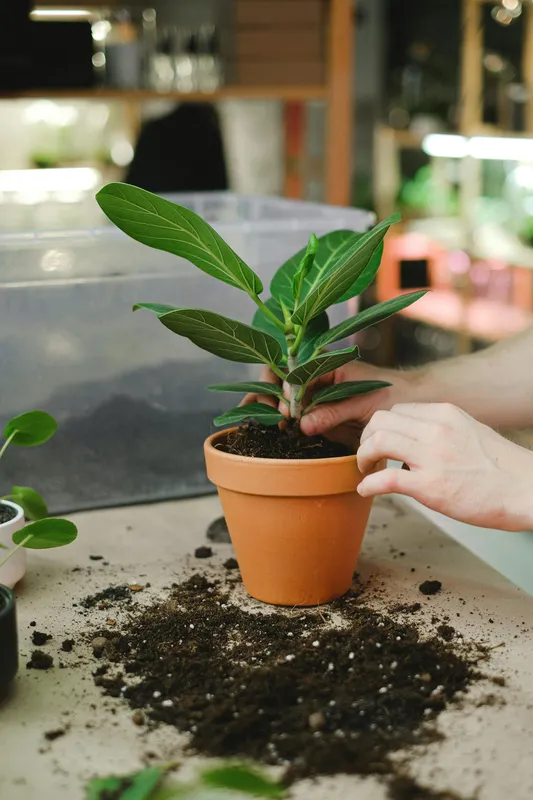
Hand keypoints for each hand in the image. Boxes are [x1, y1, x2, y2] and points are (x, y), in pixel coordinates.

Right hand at [242, 361, 414, 449]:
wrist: (408, 403)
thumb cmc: (392, 394)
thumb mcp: (364, 403)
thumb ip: (333, 411)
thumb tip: (302, 424)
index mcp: (326, 363)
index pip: (293, 368)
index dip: (285, 388)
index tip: (288, 409)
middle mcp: (315, 375)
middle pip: (278, 377)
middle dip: (267, 392)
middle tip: (272, 415)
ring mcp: (313, 393)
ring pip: (280, 395)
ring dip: (268, 407)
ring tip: (267, 422)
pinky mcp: (316, 412)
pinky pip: (292, 413)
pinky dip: (279, 419)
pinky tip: (272, 429)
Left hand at [356, 402, 532, 530]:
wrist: (524, 490)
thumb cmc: (499, 467)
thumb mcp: (468, 431)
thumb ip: (439, 431)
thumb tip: (413, 441)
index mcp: (445, 413)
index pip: (397, 410)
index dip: (382, 427)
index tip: (379, 442)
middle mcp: (436, 429)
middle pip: (380, 420)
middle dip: (366, 438)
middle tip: (368, 455)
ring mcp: (432, 456)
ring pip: (377, 442)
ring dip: (362, 456)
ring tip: (366, 469)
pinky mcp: (430, 486)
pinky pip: (385, 479)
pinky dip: (368, 484)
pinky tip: (365, 490)